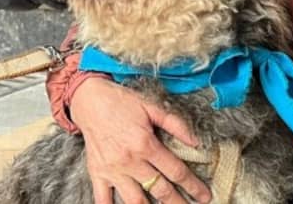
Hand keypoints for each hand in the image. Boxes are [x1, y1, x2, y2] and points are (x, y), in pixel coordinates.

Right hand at [70, 78, 211, 203]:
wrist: (88, 99)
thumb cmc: (121, 101)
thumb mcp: (151, 106)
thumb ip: (175, 124)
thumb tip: (196, 142)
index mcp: (145, 144)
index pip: (176, 171)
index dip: (193, 186)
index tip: (204, 196)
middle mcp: (130, 161)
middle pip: (160, 190)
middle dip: (178, 203)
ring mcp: (113, 170)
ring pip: (135, 201)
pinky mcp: (97, 173)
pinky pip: (103, 200)